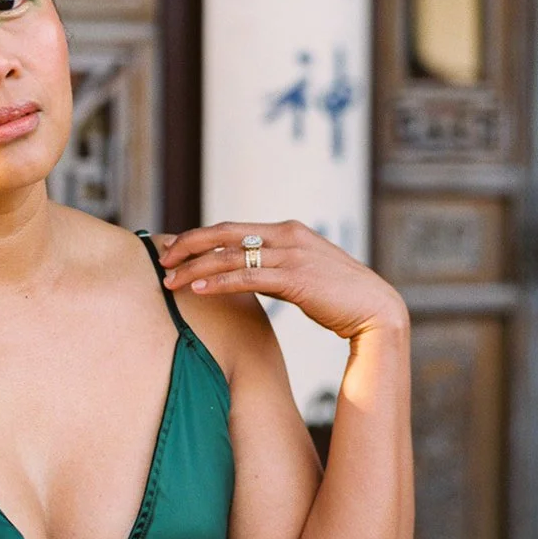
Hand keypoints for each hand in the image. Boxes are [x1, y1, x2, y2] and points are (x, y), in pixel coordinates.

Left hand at [158, 220, 409, 343]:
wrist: (376, 311)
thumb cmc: (337, 296)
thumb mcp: (301, 273)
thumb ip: (273, 266)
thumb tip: (243, 272)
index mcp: (288, 230)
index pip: (232, 227)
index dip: (199, 236)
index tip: (173, 246)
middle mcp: (288, 235)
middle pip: (225, 233)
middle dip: (188, 244)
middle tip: (161, 257)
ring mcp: (292, 255)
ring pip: (231, 255)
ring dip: (195, 266)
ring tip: (170, 280)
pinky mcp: (296, 278)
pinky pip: (247, 276)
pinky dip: (219, 281)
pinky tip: (197, 288)